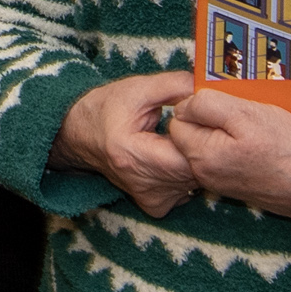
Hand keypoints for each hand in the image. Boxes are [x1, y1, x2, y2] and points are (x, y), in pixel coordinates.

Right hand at [50, 71, 197, 216]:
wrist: (82, 134)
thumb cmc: (109, 108)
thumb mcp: (140, 88)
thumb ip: (176, 85)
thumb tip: (208, 88)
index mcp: (134, 154)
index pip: (189, 156)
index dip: (201, 135)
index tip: (199, 120)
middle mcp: (142, 184)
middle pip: (196, 172)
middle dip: (203, 148)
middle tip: (197, 126)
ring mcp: (150, 199)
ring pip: (195, 183)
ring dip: (197, 161)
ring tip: (182, 139)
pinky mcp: (155, 206)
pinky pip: (187, 190)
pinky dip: (187, 173)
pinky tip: (174, 156)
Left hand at [170, 88, 290, 219]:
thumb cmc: (286, 147)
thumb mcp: (245, 112)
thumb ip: (206, 105)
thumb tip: (184, 104)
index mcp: (202, 156)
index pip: (178, 120)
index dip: (198, 105)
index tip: (224, 102)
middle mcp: (206, 174)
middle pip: (193, 133)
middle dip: (211, 119)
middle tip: (242, 114)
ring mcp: (221, 182)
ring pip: (211, 144)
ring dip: (227, 132)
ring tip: (255, 128)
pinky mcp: (238, 186)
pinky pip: (227, 157)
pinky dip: (238, 147)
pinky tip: (260, 143)